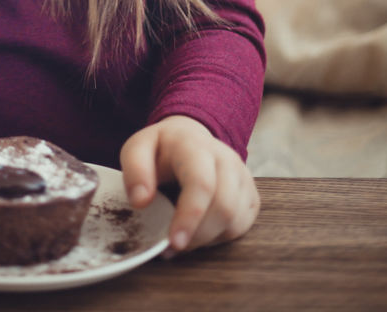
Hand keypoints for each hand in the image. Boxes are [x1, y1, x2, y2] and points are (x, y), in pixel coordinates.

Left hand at [119, 114, 260, 257]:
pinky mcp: (251, 195)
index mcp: (194, 145)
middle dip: (198, 235)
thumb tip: (141, 201)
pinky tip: (199, 229)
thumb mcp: (137, 149)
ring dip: (206, 238)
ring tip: (183, 235)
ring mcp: (243, 176)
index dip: (190, 216)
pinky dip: (219, 236)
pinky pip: (241, 226)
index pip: (201, 183)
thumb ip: (135, 170)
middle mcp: (225, 158)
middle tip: (172, 247)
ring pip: (235, 221)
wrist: (188, 139)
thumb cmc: (161, 150)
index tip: (174, 242)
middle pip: (224, 207)